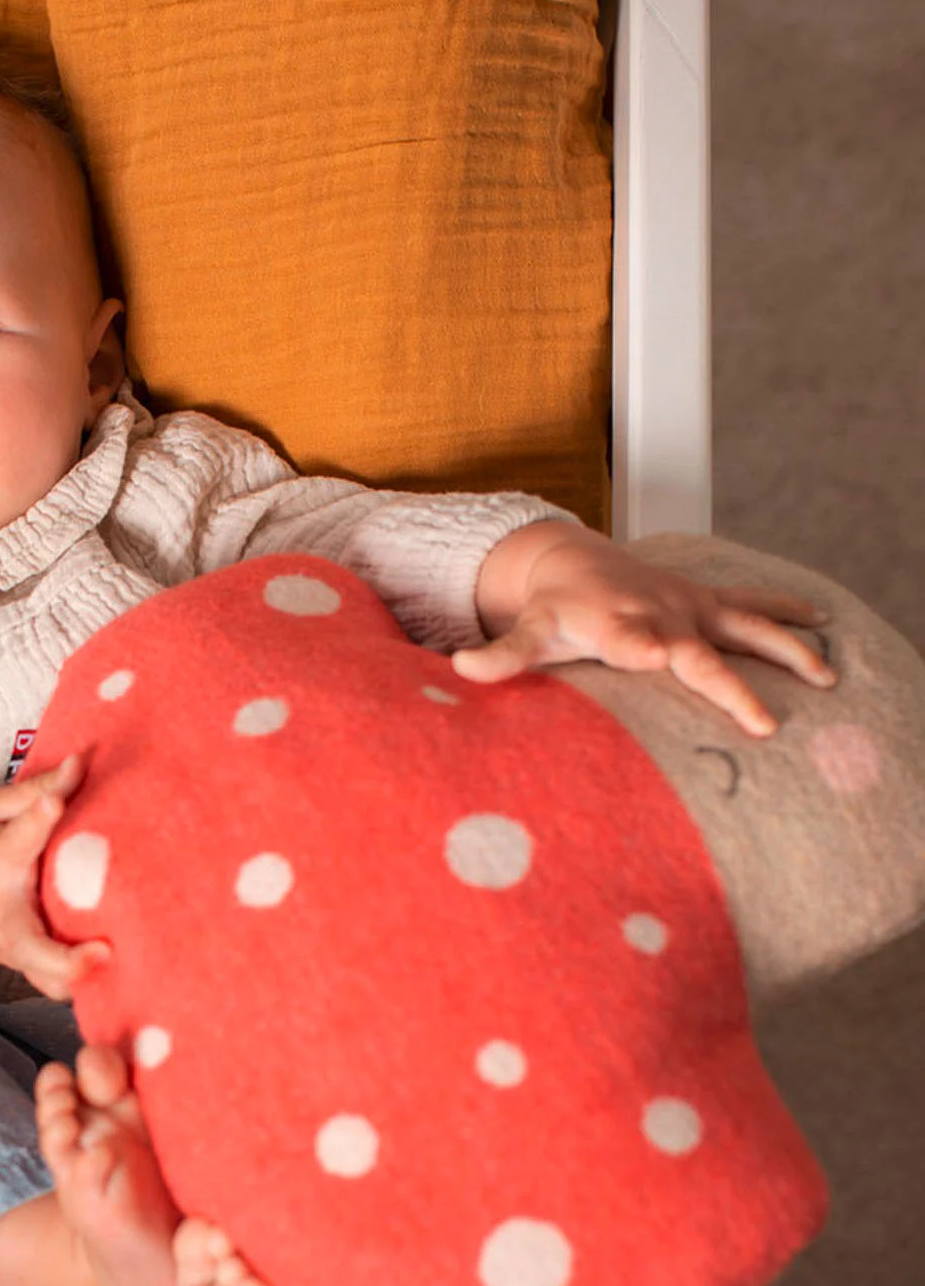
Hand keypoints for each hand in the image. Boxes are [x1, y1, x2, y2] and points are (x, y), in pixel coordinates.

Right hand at [0, 753, 111, 1001]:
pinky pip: (56, 988)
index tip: (55, 802)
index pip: (17, 841)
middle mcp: (7, 916)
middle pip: (29, 946)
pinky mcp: (33, 970)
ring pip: (45, 979)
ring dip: (76, 981)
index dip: (36, 821)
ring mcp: (19, 951)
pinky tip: (123, 982)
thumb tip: (79, 766)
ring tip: (120, 970)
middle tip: (103, 952)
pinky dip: (80, 988)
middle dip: (61, 958)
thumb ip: (32, 790)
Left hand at [458, 524, 836, 736]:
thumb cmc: (554, 609)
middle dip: (731, 686)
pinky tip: (825, 622)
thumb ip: (503, 655)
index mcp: (617, 627)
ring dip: (785, 650)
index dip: (647, 649)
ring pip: (745, 627)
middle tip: (762, 723)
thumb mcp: (529, 630)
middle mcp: (660, 617)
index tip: (661, 659)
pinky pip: (753, 606)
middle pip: (700, 655)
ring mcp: (690, 609)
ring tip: (825, 677)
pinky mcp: (707, 602)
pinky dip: (788, 609)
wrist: (572, 562)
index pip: (634, 641)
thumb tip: (460, 666)